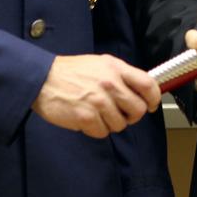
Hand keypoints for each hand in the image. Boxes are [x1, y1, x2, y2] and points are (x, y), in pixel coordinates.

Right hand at [32, 54, 159, 138]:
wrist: (42, 79)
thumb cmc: (72, 71)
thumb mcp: (101, 63)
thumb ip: (122, 75)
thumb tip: (141, 90)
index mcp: (116, 68)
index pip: (148, 85)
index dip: (154, 98)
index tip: (151, 105)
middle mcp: (110, 84)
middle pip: (137, 109)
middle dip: (132, 115)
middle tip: (121, 113)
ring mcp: (98, 102)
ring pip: (120, 124)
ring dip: (111, 123)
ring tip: (98, 113)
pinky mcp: (86, 117)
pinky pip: (102, 132)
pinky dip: (96, 129)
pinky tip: (88, 119)